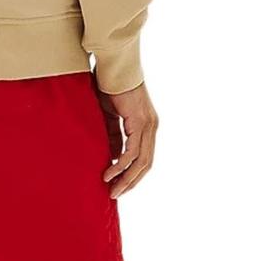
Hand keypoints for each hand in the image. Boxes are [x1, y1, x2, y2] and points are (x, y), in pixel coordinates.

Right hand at [99, 82, 158, 198]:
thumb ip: (111, 133)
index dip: (132, 174)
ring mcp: (148, 125)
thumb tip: (110, 155)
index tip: (118, 186)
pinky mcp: (139, 122)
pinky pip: (132, 151)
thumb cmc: (108, 85)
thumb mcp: (109, 115)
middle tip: (115, 195)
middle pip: (146, 164)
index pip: (143, 157)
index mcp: (146, 125)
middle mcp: (151, 126)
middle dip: (130, 182)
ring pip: (141, 161)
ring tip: (112, 190)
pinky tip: (109, 173)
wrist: (113, 65)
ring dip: (126, 178)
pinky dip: (120, 165)